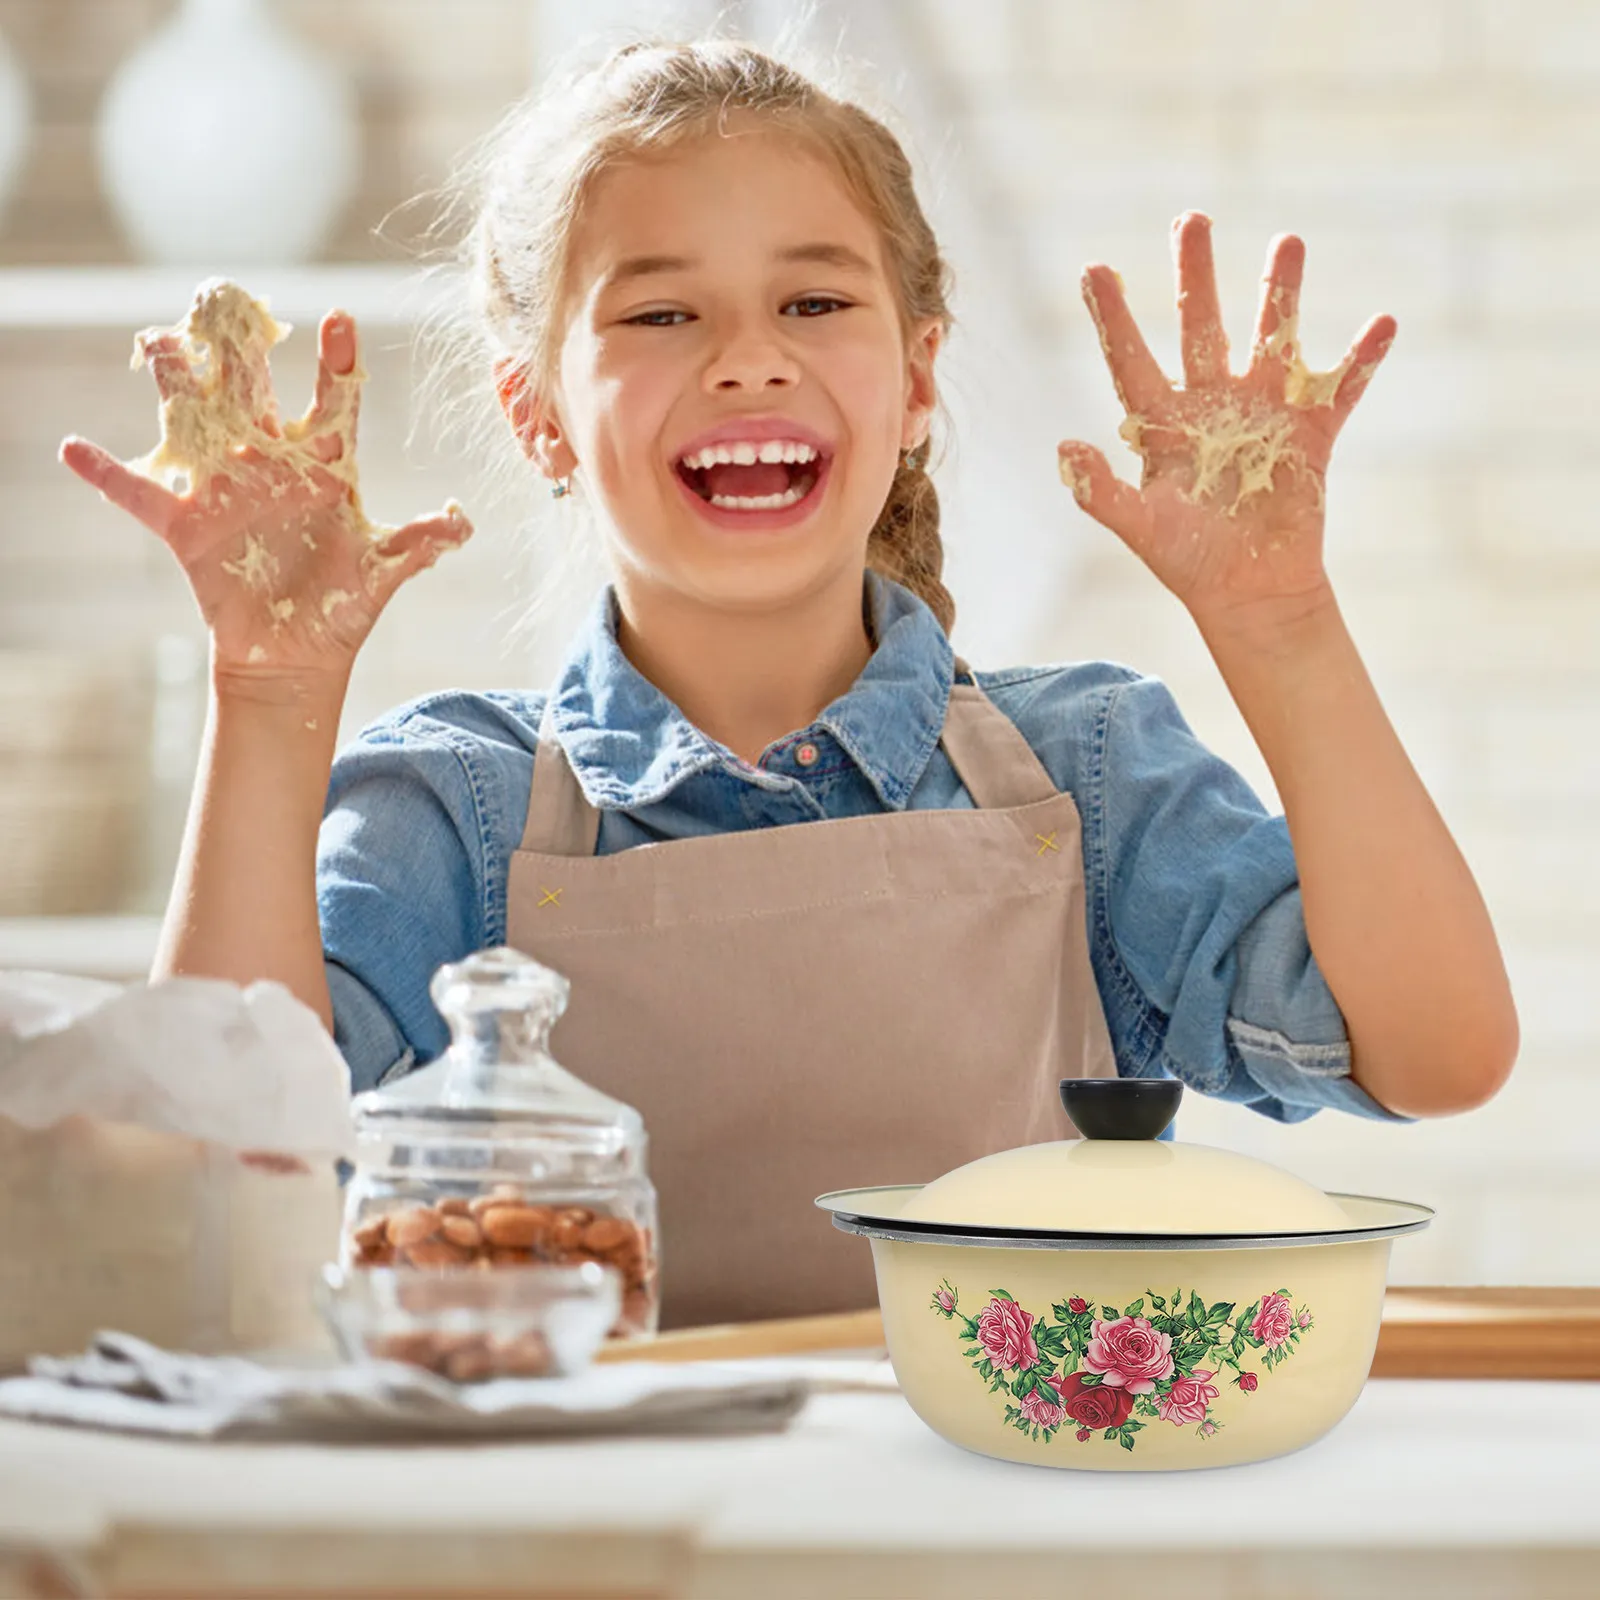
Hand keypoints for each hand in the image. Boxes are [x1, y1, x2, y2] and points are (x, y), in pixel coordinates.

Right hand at [60, 299, 471, 684]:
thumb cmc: (343, 606)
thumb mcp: (387, 570)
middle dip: (238, 341)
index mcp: (327, 465)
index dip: (338, 360)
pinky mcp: (186, 525)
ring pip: (193, 419)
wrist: (296, 656)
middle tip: (224, 295)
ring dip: (174, 382)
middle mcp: (271, 461)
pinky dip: (105, 474)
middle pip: (250, 387)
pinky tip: (72, 449)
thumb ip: (422, 541)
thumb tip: (462, 523)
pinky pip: (139, 495)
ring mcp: (225, 487)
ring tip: (156, 342)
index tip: (341, 319)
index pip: (335, 400)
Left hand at [1057, 212, 1394, 630]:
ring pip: (1272, 339)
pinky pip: (1340, 388)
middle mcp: (1211, 404)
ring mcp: (1263, 413)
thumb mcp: (1140, 527)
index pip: (1132, 359)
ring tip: (1288, 241)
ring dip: (1280, 293)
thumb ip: (1101, 491)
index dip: (1113, 317)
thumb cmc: (1187, 561)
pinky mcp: (1311, 434)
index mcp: (1162, 422)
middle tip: (1192, 218)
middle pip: (1199, 326)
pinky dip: (1361, 359)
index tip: (1092, 268)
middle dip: (1194, 275)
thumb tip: (1063, 448)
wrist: (1249, 591)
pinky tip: (1383, 324)